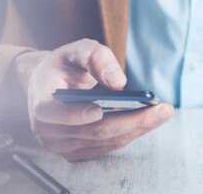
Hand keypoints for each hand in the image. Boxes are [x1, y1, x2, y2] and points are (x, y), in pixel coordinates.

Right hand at [12, 39, 175, 160]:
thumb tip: (117, 80)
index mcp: (39, 100)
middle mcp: (46, 128)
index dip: (74, 114)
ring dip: (136, 128)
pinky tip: (148, 121)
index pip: (50, 112)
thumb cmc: (64, 66)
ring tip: (162, 113)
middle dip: (131, 121)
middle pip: (91, 130)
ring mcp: (60, 145)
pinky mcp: (74, 153)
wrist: (50, 84)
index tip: (99, 109)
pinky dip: (129, 133)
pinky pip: (107, 146)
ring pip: (104, 141)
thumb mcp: (77, 50)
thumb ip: (95, 57)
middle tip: (162, 110)